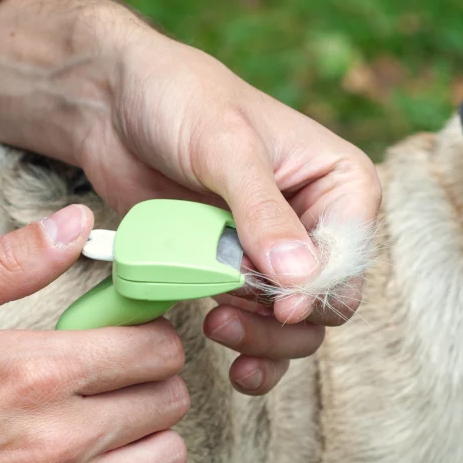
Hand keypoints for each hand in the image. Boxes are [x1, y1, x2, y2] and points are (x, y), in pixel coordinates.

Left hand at [0, 0, 381, 393]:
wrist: (115, 103)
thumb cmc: (179, 99)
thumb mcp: (224, 146)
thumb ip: (261, 212)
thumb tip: (299, 279)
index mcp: (341, 183)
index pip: (348, 256)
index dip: (318, 289)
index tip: (280, 306)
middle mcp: (320, 224)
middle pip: (328, 303)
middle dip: (284, 322)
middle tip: (230, 319)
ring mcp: (278, 255)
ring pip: (295, 327)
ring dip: (263, 341)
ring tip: (216, 327)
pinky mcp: (238, 275)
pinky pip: (258, 331)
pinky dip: (248, 350)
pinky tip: (230, 363)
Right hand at [0, 204, 191, 462]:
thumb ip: (8, 263)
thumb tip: (75, 223)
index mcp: (33, 370)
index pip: (153, 346)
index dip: (151, 331)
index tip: (130, 331)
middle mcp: (58, 436)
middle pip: (167, 399)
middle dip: (154, 378)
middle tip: (122, 374)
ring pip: (167, 460)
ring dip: (154, 436)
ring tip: (119, 425)